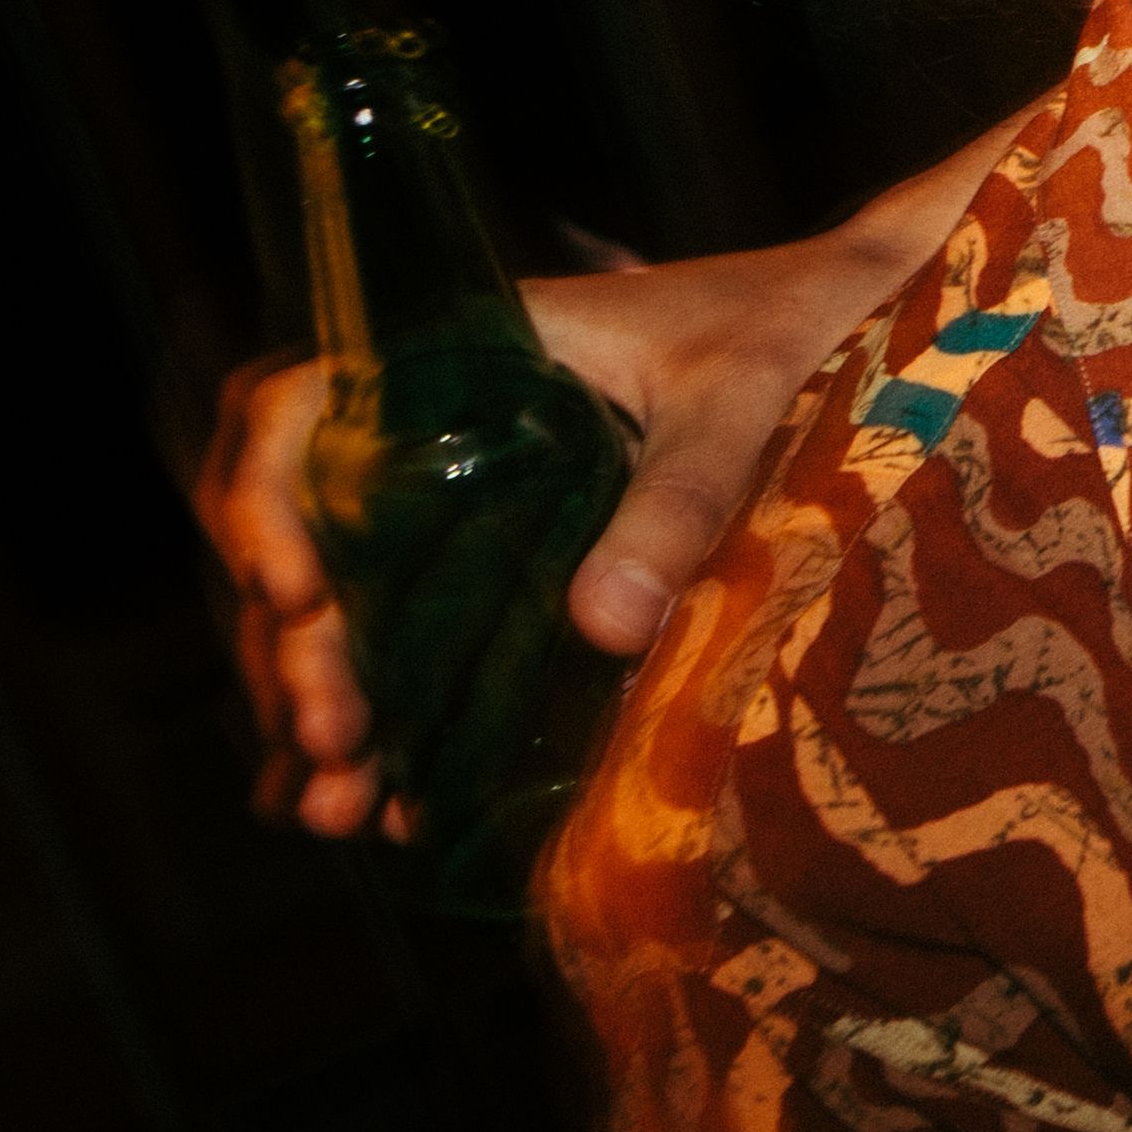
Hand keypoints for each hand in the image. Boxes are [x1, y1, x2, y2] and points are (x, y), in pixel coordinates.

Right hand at [196, 178, 948, 835]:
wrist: (867, 319)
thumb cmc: (796, 323)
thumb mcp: (741, 395)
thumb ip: (681, 493)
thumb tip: (606, 627)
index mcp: (462, 356)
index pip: (297, 409)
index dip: (265, 500)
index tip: (299, 592)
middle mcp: (435, 431)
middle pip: (308, 537)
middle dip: (299, 646)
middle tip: (330, 740)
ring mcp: (466, 508)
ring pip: (349, 608)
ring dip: (331, 702)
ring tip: (336, 808)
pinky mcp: (520, 572)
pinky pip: (428, 646)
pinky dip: (401, 723)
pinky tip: (388, 813)